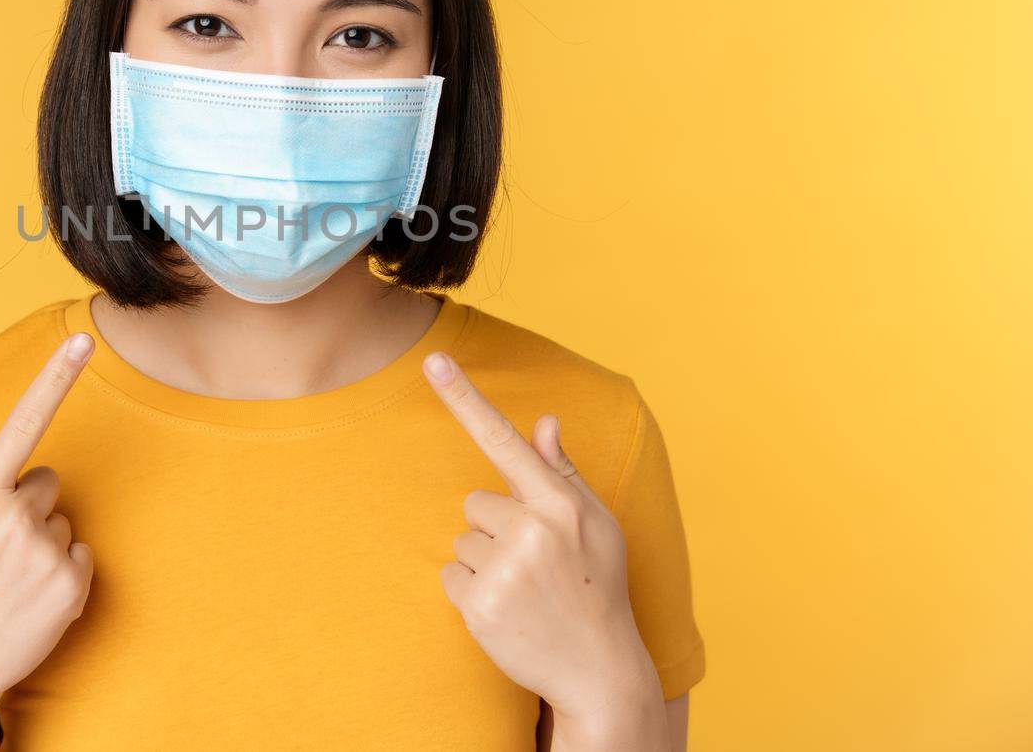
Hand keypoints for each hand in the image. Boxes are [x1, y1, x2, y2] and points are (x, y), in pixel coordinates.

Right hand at [0, 332, 96, 747]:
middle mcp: (17, 517)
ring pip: (60, 517)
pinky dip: (59, 567)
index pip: (24, 422)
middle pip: (43, 479)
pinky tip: (28, 594)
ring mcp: (48, 552)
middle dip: (22, 500)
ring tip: (4, 576)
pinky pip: (78, 551)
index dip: (55, 376)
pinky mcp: (73, 584)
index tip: (85, 338)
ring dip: (38, 536)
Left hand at [424, 352, 665, 742]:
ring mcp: (505, 570)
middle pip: (474, 502)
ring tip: (524, 589)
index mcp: (561, 503)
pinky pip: (450, 575)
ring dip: (484, 562)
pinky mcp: (479, 605)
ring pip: (461, 540)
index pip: (504, 440)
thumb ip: (562, 473)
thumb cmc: (597, 586)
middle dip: (496, 528)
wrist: (599, 671)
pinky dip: (470, 592)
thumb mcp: (595, 525)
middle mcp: (532, 530)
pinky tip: (505, 609)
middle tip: (532, 563)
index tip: (433, 360)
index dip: (465, 398)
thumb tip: (544, 421)